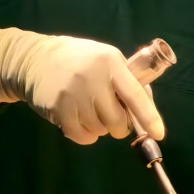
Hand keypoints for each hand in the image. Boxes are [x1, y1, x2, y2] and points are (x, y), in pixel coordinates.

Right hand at [0, 28, 164, 144]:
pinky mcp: (58, 109)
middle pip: (118, 120)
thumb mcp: (104, 57)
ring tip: (90, 111)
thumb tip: (146, 108)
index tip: (159, 133)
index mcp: (110, 62)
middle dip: (120, 125)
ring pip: (100, 130)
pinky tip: (80, 121)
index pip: (135, 94)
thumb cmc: (78, 59)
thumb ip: (125, 79)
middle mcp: (93, 78)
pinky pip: (82, 136)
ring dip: (100, 127)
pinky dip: (86, 135)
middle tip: (112, 114)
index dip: (149, 116)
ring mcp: (74, 95)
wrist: (34, 59)